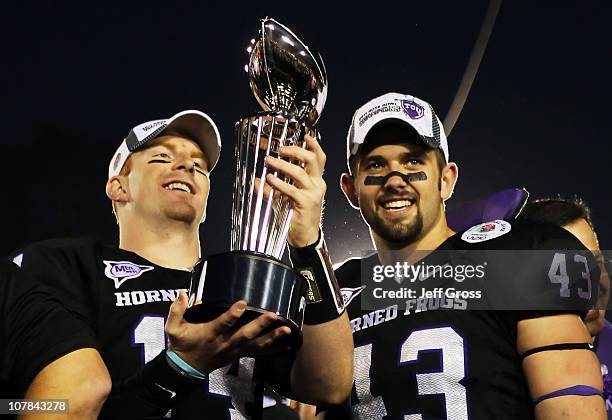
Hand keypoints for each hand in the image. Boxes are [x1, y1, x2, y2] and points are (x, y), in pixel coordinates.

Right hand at [165, 292, 291, 372]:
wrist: (186, 369)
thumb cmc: (182, 345)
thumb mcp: (173, 329)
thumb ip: (176, 311)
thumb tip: (182, 293)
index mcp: (209, 334)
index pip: (222, 324)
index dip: (232, 314)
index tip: (241, 303)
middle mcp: (224, 343)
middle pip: (244, 334)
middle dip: (260, 325)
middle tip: (273, 315)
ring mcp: (233, 350)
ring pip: (255, 344)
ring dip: (271, 337)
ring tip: (286, 330)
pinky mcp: (239, 354)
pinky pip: (258, 352)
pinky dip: (272, 348)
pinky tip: (286, 344)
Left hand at [263, 134, 325, 247]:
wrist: (304, 236)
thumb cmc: (296, 216)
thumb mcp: (283, 198)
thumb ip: (271, 188)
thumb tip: (257, 180)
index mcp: (315, 180)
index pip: (319, 159)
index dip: (314, 146)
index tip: (306, 136)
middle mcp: (317, 184)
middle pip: (312, 160)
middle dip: (296, 151)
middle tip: (280, 149)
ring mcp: (313, 193)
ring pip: (300, 172)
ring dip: (282, 165)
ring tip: (269, 161)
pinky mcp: (306, 203)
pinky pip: (292, 189)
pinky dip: (279, 183)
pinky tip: (270, 179)